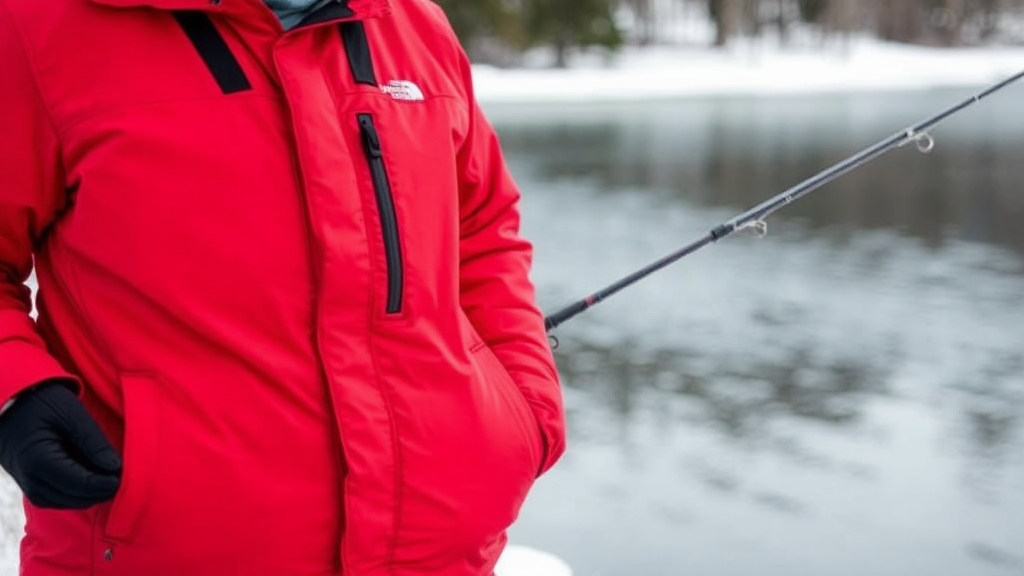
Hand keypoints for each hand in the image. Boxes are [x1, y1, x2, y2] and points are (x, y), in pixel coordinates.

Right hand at [0, 381, 120, 508]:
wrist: (10, 405)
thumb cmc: (42, 404)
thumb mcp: (72, 415)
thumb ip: (94, 443)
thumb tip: (115, 468)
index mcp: (39, 461)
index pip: (80, 484)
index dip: (105, 484)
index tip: (124, 477)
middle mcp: (31, 480)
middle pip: (76, 498)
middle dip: (101, 491)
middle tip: (122, 475)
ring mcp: (29, 487)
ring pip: (69, 502)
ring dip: (91, 493)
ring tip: (109, 474)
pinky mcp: (33, 487)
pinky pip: (60, 498)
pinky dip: (79, 492)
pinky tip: (93, 475)